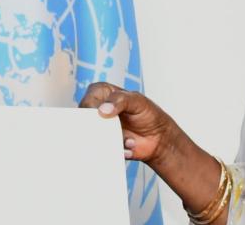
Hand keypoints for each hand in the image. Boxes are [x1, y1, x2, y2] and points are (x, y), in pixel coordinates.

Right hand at [81, 82, 222, 217]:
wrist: (159, 138)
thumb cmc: (148, 114)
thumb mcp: (137, 100)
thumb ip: (120, 100)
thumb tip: (103, 110)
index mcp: (101, 94)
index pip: (87, 102)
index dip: (93, 110)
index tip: (103, 116)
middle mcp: (96, 112)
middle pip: (85, 122)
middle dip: (101, 129)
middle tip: (116, 130)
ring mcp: (99, 129)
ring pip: (92, 138)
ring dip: (112, 140)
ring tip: (129, 139)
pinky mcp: (103, 145)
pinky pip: (101, 150)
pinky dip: (117, 150)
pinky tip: (129, 146)